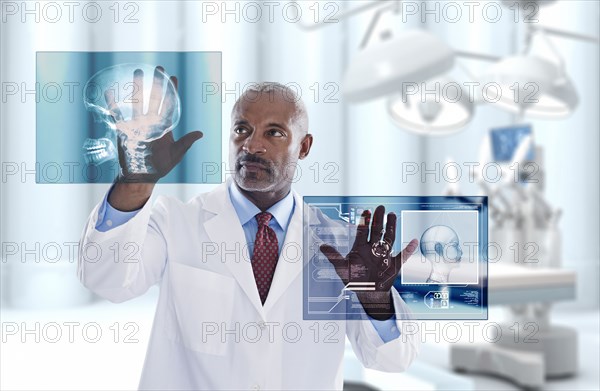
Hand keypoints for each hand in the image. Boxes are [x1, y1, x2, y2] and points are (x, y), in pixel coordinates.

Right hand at [105, 66, 201, 182]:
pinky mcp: (124, 131)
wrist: (142, 177)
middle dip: (156, 83)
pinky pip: (118, 115)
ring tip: (138, 72)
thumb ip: (186, 142)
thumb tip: (200, 133)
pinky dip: (113, 104)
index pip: (169, 104)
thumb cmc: (161, 166)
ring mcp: (137, 125)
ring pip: (138, 102)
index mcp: (164, 126)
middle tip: (158, 68)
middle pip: (154, 98)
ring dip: (137, 88)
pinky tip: (110, 92)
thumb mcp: (176, 154)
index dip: (172, 91)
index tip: (174, 77)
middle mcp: (151, 122)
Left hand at [320, 205, 417, 319]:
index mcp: (360, 248)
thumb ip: (333, 256)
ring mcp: (383, 255)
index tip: (366, 210)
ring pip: (388, 238)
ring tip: (392, 215)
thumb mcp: (341, 268)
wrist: (367, 293)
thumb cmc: (354, 279)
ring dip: (391, 227)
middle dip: (378, 219)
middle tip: (380, 207)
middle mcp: (373, 249)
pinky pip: (402, 257)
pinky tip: (413, 242)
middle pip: (377, 230)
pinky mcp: (393, 265)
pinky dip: (408, 250)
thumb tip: (321, 246)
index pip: (363, 231)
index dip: (364, 221)